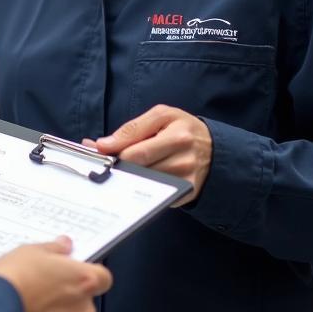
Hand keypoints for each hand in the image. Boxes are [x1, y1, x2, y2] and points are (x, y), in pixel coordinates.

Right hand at [0, 238, 112, 311]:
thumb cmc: (16, 276)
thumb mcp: (33, 250)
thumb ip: (55, 249)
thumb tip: (65, 246)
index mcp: (84, 281)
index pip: (104, 278)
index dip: (90, 274)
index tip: (74, 270)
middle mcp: (82, 309)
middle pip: (84, 301)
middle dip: (69, 294)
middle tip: (45, 284)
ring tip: (31, 301)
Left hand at [87, 105, 211, 205]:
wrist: (215, 150)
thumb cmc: (183, 129)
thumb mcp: (162, 116)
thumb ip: (132, 128)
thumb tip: (104, 144)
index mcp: (178, 136)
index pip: (137, 151)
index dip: (113, 152)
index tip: (97, 150)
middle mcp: (184, 161)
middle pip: (138, 169)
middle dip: (118, 164)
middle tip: (107, 159)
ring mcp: (185, 181)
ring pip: (143, 183)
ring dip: (128, 176)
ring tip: (124, 165)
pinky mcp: (185, 195)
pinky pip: (154, 194)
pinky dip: (142, 187)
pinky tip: (139, 177)